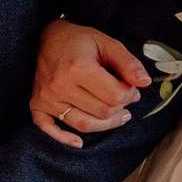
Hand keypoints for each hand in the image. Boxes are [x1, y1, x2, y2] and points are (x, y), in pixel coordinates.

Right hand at [31, 19, 150, 149]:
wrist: (47, 38)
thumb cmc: (80, 40)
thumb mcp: (107, 43)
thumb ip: (128, 63)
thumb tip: (145, 83)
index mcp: (78, 67)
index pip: (114, 96)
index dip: (129, 94)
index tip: (131, 87)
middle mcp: (60, 85)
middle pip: (101, 112)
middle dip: (120, 108)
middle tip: (126, 98)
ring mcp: (47, 97)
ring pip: (83, 125)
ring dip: (105, 125)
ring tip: (117, 115)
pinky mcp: (37, 104)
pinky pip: (49, 129)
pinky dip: (64, 139)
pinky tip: (79, 143)